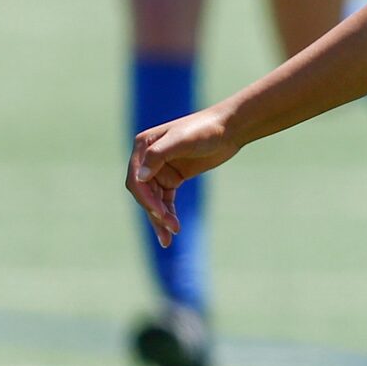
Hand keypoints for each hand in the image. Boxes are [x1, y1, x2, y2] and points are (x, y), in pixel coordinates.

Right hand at [128, 108, 240, 246]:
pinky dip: (168, 213)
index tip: (160, 214)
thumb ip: (158, 156)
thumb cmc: (205, 130)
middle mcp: (148, 158)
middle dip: (155, 213)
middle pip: (144, 193)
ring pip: (154, 199)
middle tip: (171, 230)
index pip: (136, 180)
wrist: (230, 128)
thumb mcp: (181, 140)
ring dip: (160, 218)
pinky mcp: (174, 177)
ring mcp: (160, 169)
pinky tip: (173, 227)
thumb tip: (139, 178)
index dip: (146, 199)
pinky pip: (166, 199)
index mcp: (143, 146)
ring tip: (170, 237)